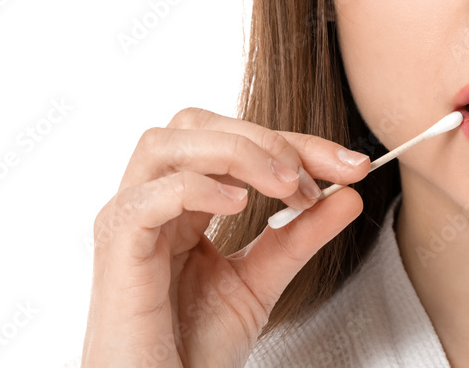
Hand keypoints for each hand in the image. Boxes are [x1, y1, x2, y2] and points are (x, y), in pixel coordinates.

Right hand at [81, 107, 370, 366]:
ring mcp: (128, 220)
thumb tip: (350, 195)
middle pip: (197, 124)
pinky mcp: (117, 249)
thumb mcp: (260, 281)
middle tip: (313, 179)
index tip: (351, 165)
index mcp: (181, 201)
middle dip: (266, 138)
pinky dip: (197, 188)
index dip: (296, 144)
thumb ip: (300, 236)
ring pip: (167, 142)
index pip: (234, 141)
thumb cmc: (192, 349)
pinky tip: (237, 205)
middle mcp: (150, 199)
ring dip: (236, 152)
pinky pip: (148, 196)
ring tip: (285, 186)